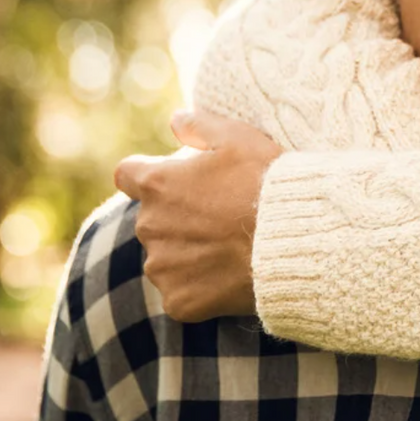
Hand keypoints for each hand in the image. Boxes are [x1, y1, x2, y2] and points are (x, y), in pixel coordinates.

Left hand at [112, 109, 280, 322]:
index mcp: (158, 185)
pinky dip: (199, 286)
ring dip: (186, 252)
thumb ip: (200, 125)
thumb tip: (175, 120)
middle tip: (219, 214)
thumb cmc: (267, 184)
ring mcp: (162, 268)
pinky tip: (228, 275)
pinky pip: (181, 292)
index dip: (147, 175)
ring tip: (228, 247)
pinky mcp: (178, 301)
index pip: (128, 175)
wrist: (292, 241)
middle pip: (152, 218)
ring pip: (165, 257)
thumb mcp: (239, 137)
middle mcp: (150, 227)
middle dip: (177, 216)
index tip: (173, 180)